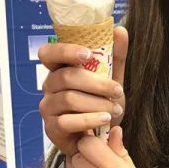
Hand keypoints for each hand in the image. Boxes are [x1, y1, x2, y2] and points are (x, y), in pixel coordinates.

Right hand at [38, 25, 127, 156]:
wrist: (100, 138)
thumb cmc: (100, 105)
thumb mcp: (111, 79)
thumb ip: (115, 56)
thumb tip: (120, 29)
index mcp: (59, 69)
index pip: (49, 53)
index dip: (65, 51)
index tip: (87, 54)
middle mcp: (49, 86)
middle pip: (66, 77)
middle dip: (96, 83)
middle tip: (117, 90)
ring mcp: (48, 108)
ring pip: (69, 99)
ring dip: (97, 103)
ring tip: (116, 108)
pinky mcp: (52, 128)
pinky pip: (68, 122)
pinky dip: (90, 120)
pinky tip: (105, 119)